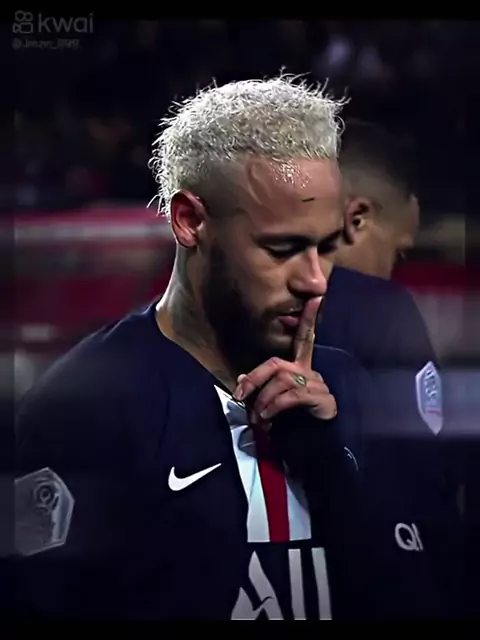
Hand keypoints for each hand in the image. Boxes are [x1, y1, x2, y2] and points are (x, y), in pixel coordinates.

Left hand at [233, 297, 336, 424]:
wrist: (318, 443)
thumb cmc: (296, 421)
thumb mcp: (272, 403)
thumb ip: (259, 389)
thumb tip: (240, 379)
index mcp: (301, 367)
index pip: (304, 338)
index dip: (309, 319)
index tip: (317, 297)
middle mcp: (309, 371)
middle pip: (276, 364)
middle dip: (254, 378)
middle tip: (240, 395)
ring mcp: (316, 384)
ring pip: (281, 380)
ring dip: (263, 399)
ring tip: (257, 416)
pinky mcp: (321, 398)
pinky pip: (291, 396)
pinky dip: (274, 406)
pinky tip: (268, 418)